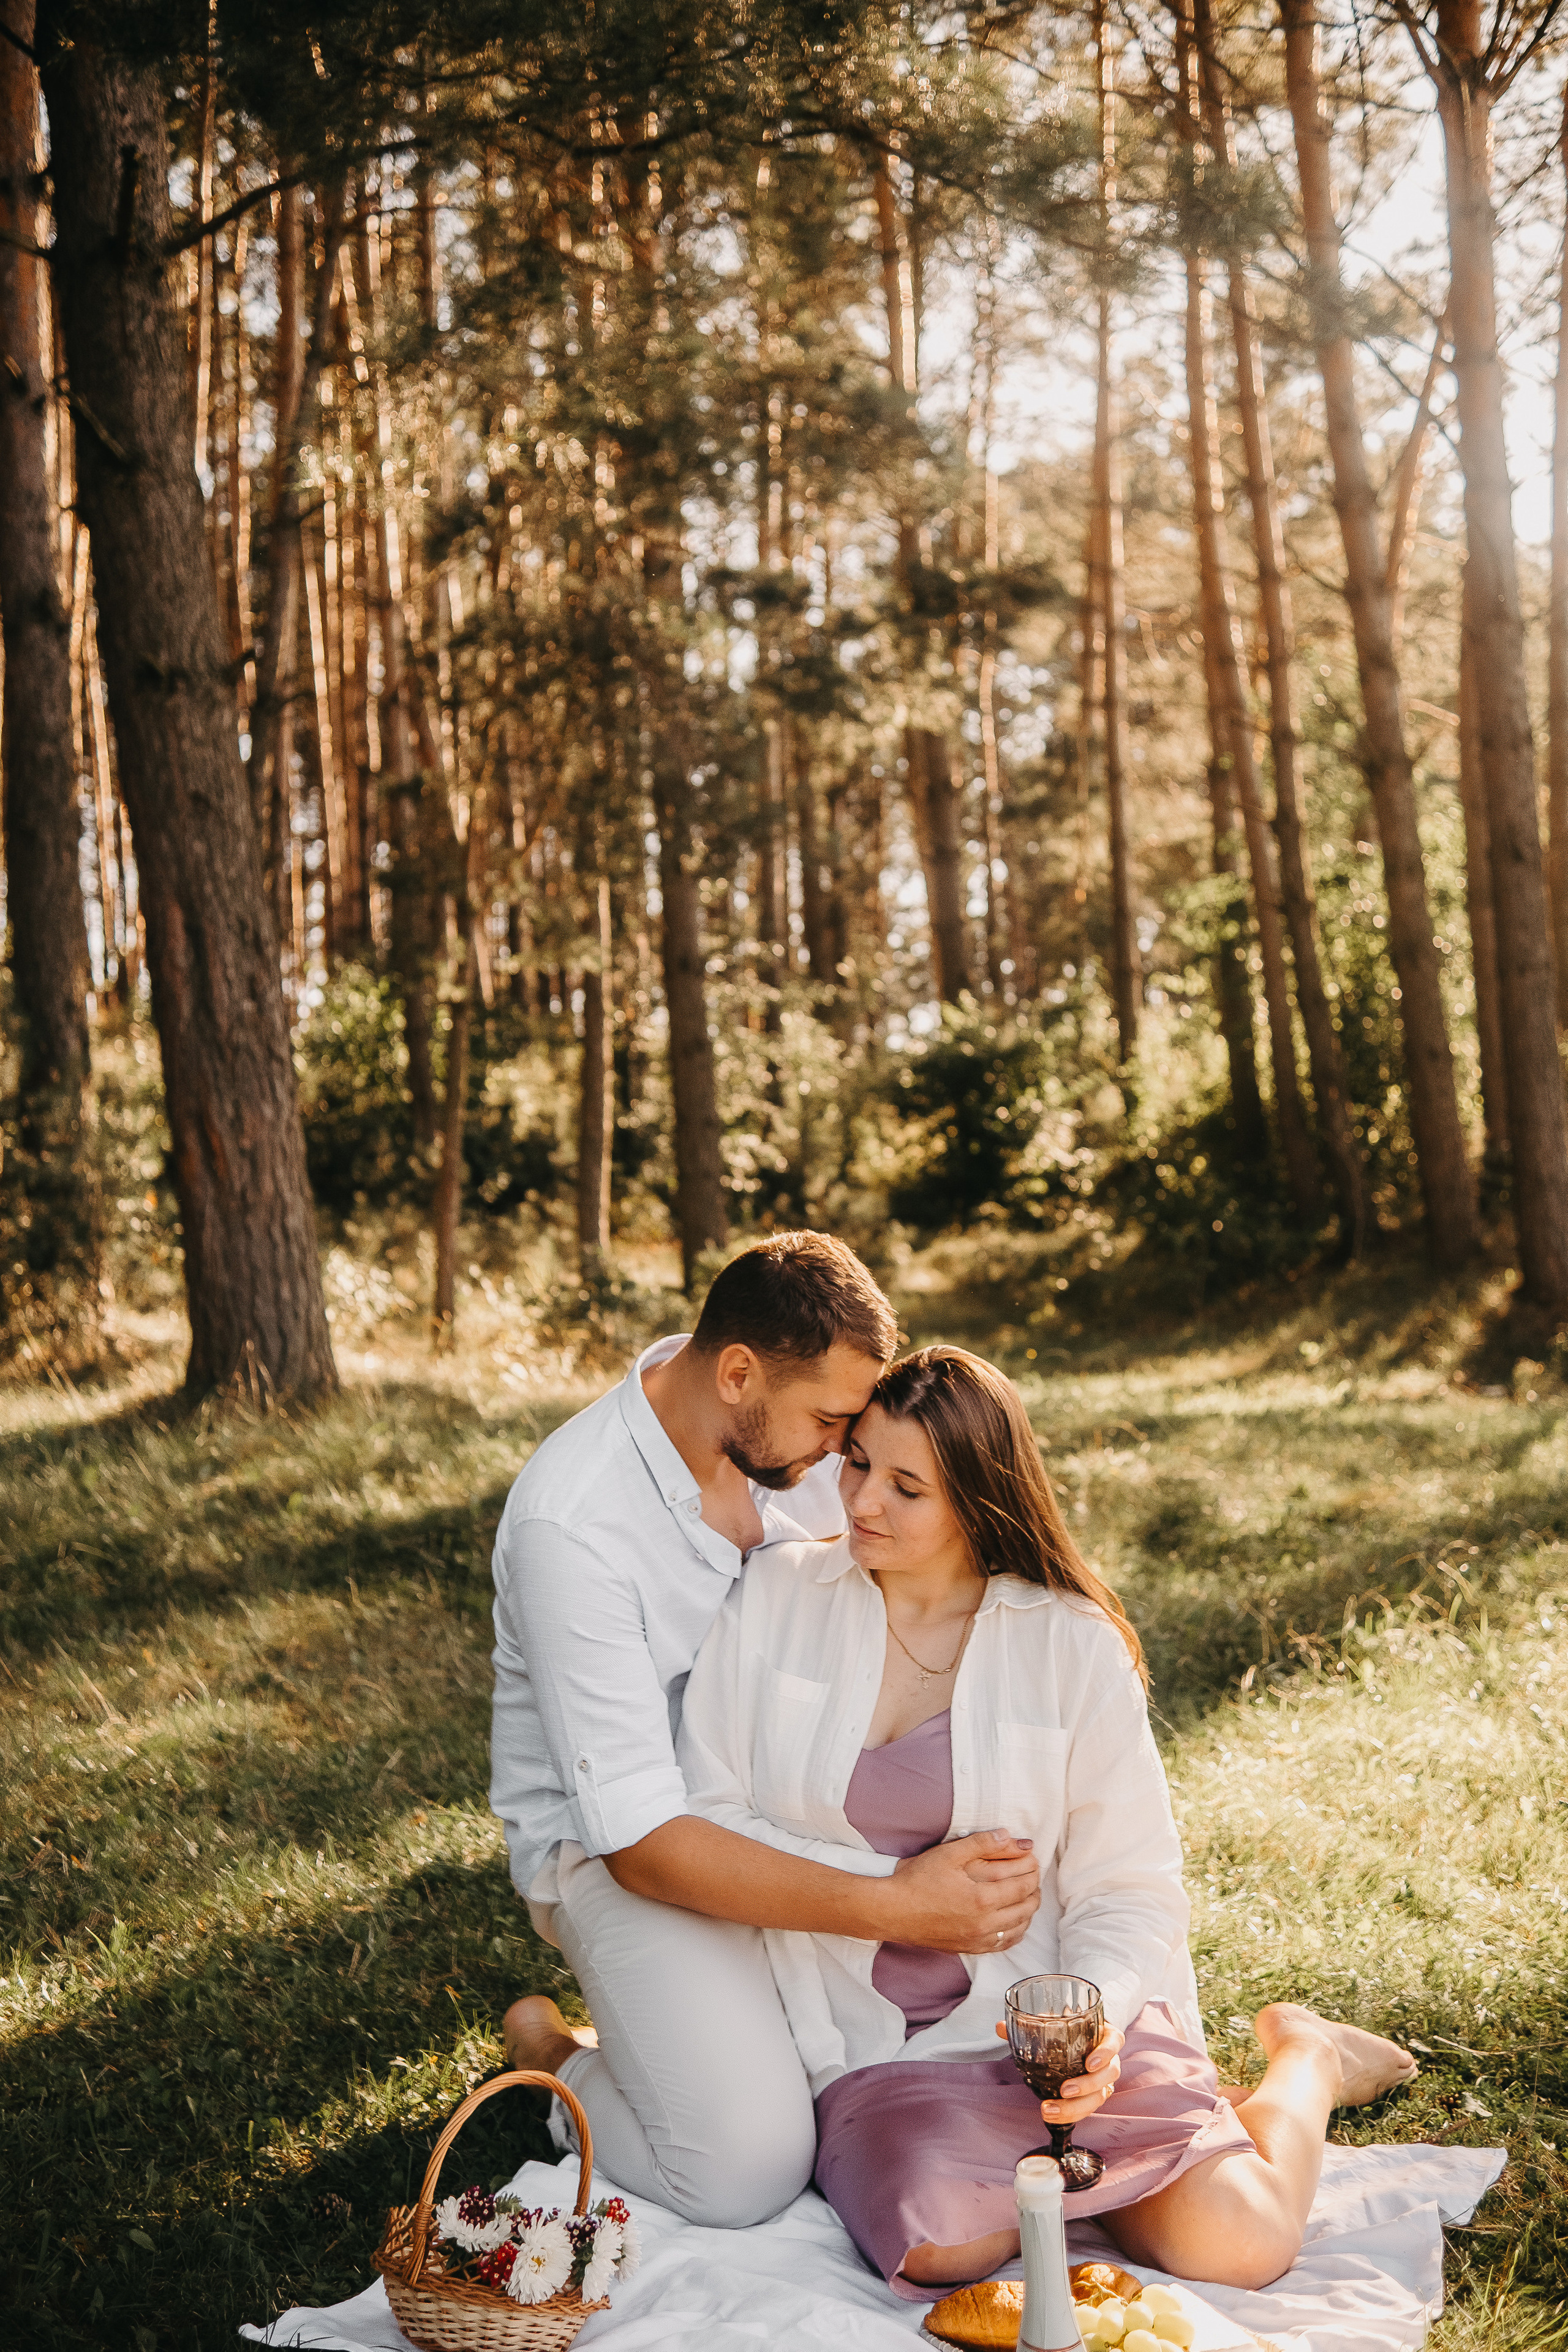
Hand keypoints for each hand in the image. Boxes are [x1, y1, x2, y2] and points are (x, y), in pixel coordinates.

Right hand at [879, 1829, 1039, 1953]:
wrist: (892, 1911)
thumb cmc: (916, 1880)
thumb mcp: (948, 1854)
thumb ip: (982, 1843)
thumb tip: (1009, 1836)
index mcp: (982, 1898)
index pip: (1022, 1885)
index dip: (1032, 1871)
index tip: (1034, 1860)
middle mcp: (984, 1923)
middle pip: (1025, 1907)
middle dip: (1034, 1889)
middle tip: (1034, 1875)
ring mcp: (977, 1940)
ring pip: (1018, 1928)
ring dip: (1028, 1911)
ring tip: (1028, 1896)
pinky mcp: (969, 1948)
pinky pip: (1003, 1945)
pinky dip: (1015, 1932)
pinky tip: (1015, 1923)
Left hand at [995, 2018, 1122, 2123]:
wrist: (1073, 2047)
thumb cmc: (1066, 2033)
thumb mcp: (1051, 2025)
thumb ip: (1028, 2025)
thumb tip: (999, 2027)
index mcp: (1102, 2035)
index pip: (1115, 2041)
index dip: (1106, 2052)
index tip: (1089, 2063)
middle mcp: (1108, 2059)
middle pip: (1109, 2074)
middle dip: (1088, 2085)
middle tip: (1064, 2090)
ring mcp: (1104, 2080)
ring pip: (1100, 2096)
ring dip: (1077, 2106)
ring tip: (1051, 2109)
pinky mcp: (1095, 2096)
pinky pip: (1089, 2108)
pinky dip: (1073, 2114)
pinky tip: (1054, 2117)